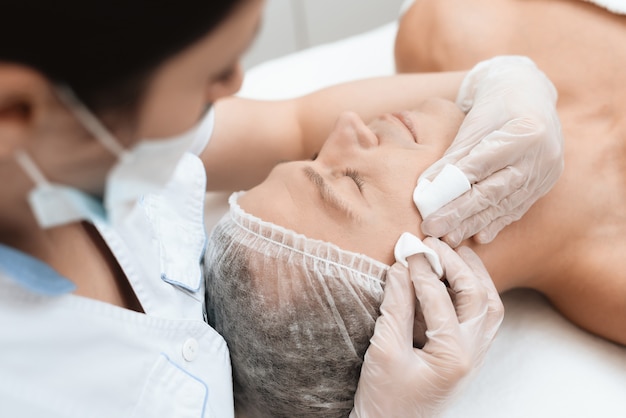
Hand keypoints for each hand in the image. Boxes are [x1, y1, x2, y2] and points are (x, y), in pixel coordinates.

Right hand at [350, 237, 503, 417]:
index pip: (440, 299)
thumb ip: (395, 306)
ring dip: (474, 276)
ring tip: (453, 254)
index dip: (422, 271)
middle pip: (479, 297)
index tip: (408, 250)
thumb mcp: (385, 350)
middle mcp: (472, 354)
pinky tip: (454, 282)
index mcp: (453, 355)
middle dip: (458, 265)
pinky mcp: (467, 357)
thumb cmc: (385, 398)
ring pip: (490, 306)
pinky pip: (481, 318)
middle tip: (435, 244)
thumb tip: (400, 268)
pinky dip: (473, 294)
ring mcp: (474, 356)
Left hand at [416, 55, 563, 246]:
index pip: (482, 166)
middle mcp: (540, 156)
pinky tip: (478, 237)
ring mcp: (544, 173)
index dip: (453, 188)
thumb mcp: (473, 124)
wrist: (531, 95)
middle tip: (432, 228)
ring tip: (449, 237)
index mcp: (525, 132)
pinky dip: (495, 223)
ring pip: (503, 204)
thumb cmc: (496, 106)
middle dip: (459, 213)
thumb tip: (426, 187)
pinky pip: (516, 208)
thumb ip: (452, 157)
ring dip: (474, 224)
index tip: (427, 204)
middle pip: (493, 191)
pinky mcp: (543, 185)